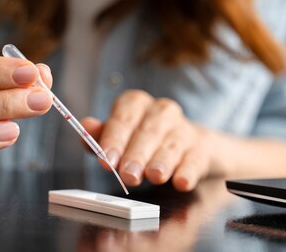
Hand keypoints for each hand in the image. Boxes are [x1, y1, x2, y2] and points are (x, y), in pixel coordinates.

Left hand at [81, 90, 216, 190]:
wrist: (188, 145)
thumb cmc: (143, 140)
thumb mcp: (120, 136)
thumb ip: (101, 134)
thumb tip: (85, 126)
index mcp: (137, 104)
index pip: (124, 117)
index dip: (114, 139)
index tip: (106, 159)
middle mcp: (162, 112)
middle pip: (148, 131)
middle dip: (137, 154)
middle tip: (128, 175)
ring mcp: (183, 129)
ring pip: (172, 144)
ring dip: (162, 161)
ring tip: (154, 176)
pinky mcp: (200, 149)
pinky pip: (194, 159)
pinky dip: (188, 171)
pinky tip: (181, 182)